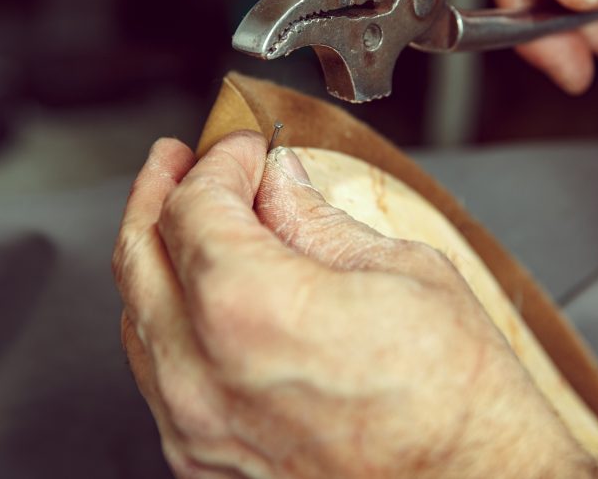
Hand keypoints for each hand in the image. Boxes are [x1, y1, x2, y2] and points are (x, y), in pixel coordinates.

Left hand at [112, 132, 597, 477]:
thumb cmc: (457, 401)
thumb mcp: (399, 272)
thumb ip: (317, 221)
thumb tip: (282, 187)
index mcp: (249, 307)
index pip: (195, 206)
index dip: (220, 164)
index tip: (246, 150)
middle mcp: (203, 373)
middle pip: (140, 256)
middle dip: (158, 194)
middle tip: (177, 163)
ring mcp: (196, 429)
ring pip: (140, 319)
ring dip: (158, 260)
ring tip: (183, 225)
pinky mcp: (205, 464)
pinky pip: (161, 378)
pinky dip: (169, 325)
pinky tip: (196, 303)